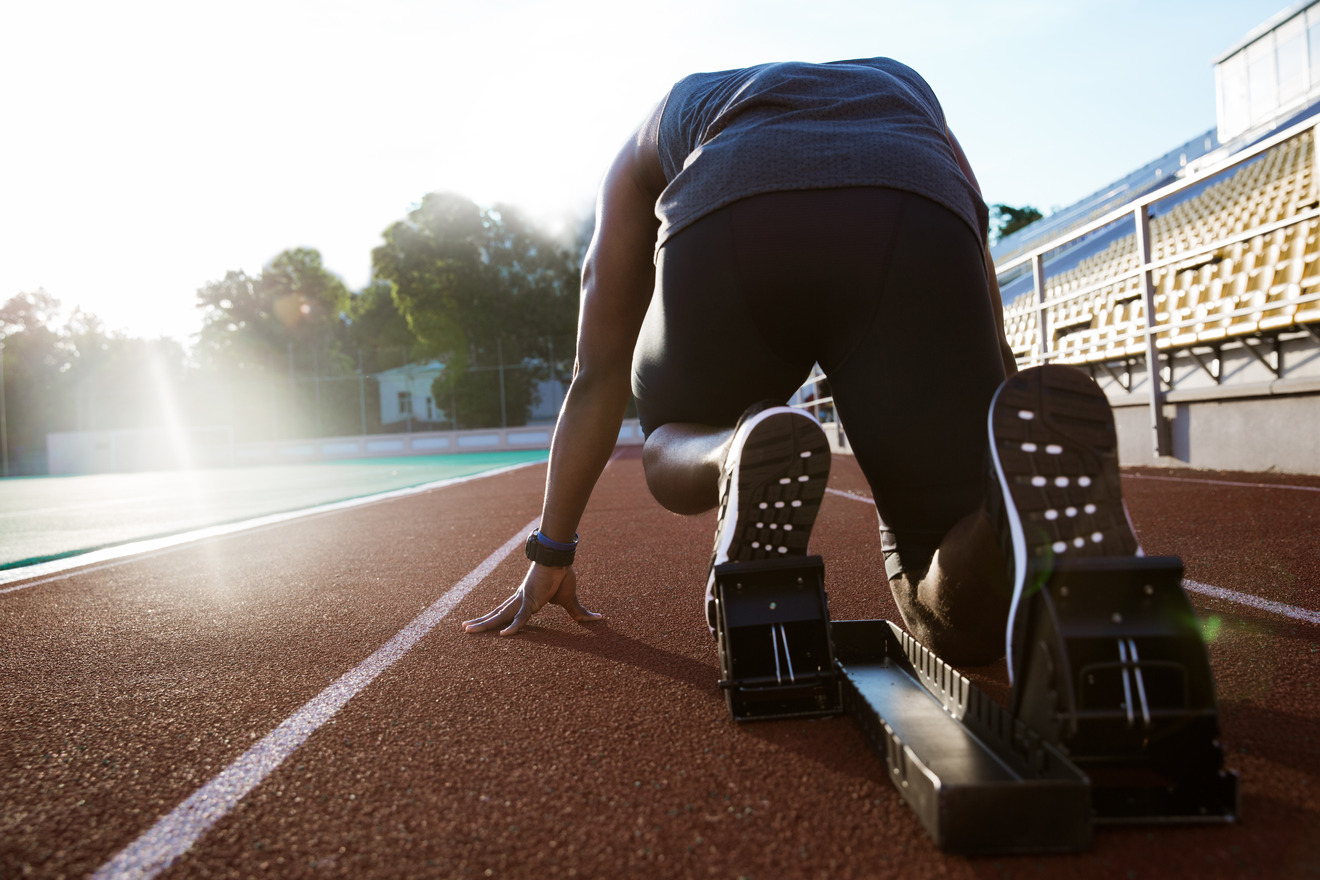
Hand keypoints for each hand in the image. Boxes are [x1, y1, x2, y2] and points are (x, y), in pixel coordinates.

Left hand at [461, 562, 602, 635]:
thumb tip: (597, 619)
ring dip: (484, 623)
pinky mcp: (532, 600)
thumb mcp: (570, 601)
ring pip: (500, 616)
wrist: (562, 559)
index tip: (483, 625)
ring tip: (467, 629)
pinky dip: (513, 627)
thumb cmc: (563, 576)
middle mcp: (519, 600)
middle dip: (481, 622)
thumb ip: (579, 613)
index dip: (495, 619)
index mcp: (526, 601)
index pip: (506, 612)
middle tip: (465, 629)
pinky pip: (522, 617)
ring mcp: (523, 600)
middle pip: (496, 614)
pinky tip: (503, 636)